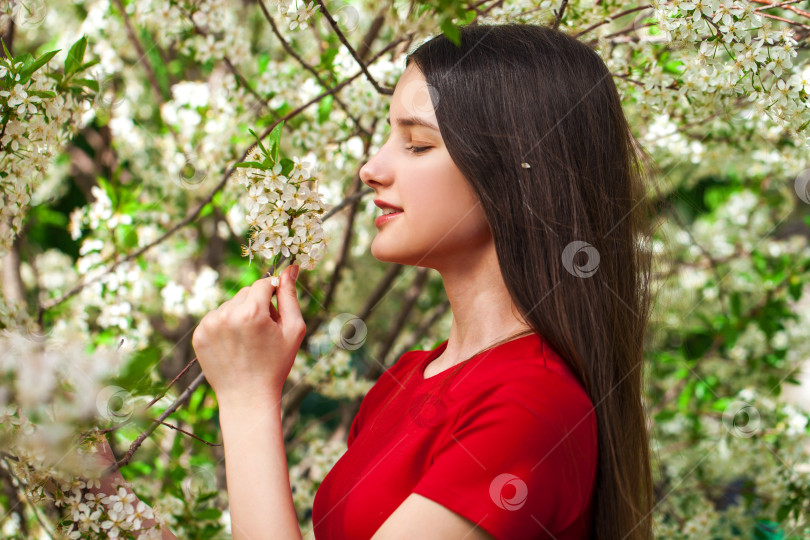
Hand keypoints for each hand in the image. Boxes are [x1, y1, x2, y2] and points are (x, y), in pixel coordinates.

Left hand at [191, 264, 304, 405]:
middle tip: (263, 333)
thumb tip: (290, 267)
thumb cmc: (276, 364)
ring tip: (247, 341)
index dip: (274, 296)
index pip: (264, 284)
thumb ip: (290, 295)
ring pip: (231, 304)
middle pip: (246, 293)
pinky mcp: (199, 334)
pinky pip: (217, 317)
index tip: (276, 315)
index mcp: (251, 312)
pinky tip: (234, 345)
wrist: (247, 397)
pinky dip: (226, 325)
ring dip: (240, 315)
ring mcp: (209, 324)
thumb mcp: (293, 329)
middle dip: (257, 305)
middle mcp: (226, 314)